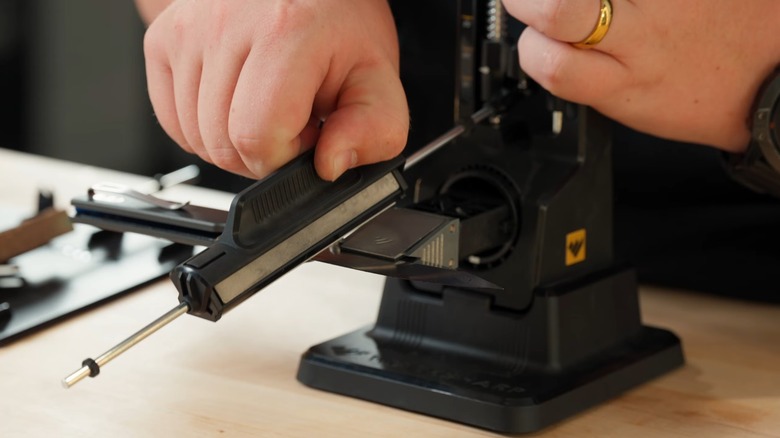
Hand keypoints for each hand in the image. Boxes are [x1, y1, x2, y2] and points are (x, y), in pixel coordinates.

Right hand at [142, 0, 407, 180]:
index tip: (307, 135)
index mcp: (286, 33)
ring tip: (265, 108)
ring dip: (232, 143)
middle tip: (291, 121)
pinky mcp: (163, 40)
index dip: (286, 156)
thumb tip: (331, 165)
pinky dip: (203, 129)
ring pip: (195, 139)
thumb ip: (375, 130)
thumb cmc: (337, 24)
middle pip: (222, 145)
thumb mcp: (377, 77)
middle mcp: (227, 25)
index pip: (257, 138)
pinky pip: (172, 121)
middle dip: (261, 154)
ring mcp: (188, 31)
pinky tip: (235, 104)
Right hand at [503, 0, 779, 151]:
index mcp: (622, 87)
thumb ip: (589, 80)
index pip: (551, 64)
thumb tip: (548, 46)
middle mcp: (640, 40)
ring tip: (582, 2)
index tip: (535, 41)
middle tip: (530, 1)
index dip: (531, 50)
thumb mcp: (636, 109)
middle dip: (527, 0)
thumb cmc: (710, 97)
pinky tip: (620, 2)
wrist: (776, 76)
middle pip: (558, 8)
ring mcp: (663, 2)